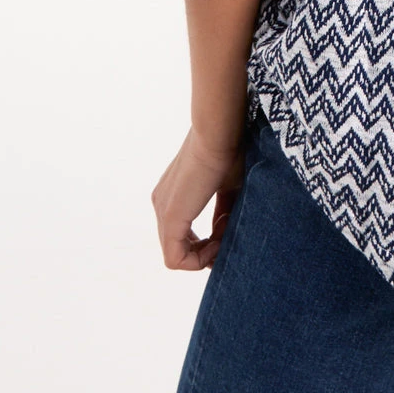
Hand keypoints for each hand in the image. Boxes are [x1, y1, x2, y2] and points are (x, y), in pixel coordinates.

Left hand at [151, 125, 246, 270]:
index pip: (184, 235)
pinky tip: (218, 242)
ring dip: (205, 255)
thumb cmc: (230, 151)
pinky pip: (175, 259)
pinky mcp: (170, 218)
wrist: (221, 133)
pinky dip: (199, 259)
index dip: (208, 244)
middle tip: (229, 239)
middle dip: (206, 251)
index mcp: (175, 195)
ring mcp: (162, 211)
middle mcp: (162, 203)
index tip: (230, 232)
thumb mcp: (228, 188)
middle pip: (180, 246)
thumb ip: (223, 213)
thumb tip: (225, 238)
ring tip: (225, 237)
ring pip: (177, 255)